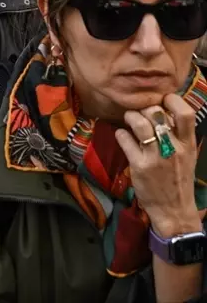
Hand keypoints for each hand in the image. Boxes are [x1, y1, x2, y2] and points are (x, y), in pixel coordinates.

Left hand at [118, 97, 202, 237]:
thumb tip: (163, 112)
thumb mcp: (187, 156)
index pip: (186, 114)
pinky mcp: (139, 165)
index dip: (173, 100)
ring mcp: (156, 157)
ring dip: (130, 116)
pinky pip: (125, 139)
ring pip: (139, 123)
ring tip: (128, 119)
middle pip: (157, 113)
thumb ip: (178, 136)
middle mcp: (174, 148)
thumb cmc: (178, 180)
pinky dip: (120, 133)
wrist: (174, 210)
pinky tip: (122, 136)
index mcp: (188, 144)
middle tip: (139, 112)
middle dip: (144, 108)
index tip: (162, 98)